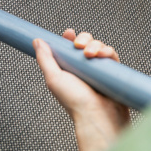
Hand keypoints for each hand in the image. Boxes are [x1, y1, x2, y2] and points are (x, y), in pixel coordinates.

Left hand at [33, 29, 129, 150]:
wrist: (97, 116)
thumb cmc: (75, 102)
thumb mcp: (53, 79)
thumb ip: (45, 59)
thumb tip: (37, 41)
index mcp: (69, 69)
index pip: (70, 47)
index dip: (70, 38)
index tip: (69, 34)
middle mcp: (84, 68)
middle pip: (86, 43)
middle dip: (84, 40)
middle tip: (80, 46)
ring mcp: (99, 70)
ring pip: (99, 47)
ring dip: (96, 45)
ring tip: (91, 54)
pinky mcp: (112, 73)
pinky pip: (112, 56)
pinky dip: (108, 52)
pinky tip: (104, 55)